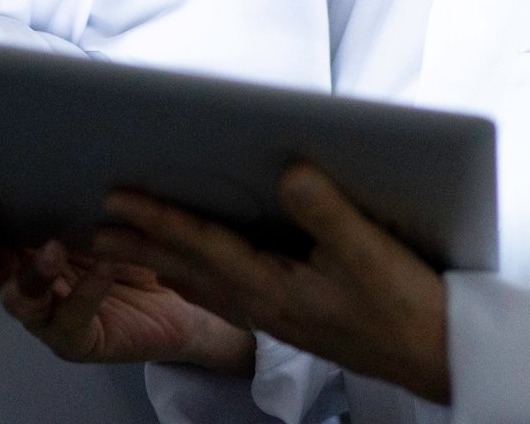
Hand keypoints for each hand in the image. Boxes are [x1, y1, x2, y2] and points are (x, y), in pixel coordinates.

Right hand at [0, 199, 252, 372]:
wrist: (187, 287)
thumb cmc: (141, 237)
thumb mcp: (109, 201)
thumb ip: (80, 180)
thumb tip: (66, 131)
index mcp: (24, 242)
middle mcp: (27, 279)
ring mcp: (47, 314)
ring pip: (18, 300)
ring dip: (29, 273)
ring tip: (53, 248)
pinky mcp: (77, 339)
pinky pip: (70, 320)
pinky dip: (84, 292)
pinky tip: (105, 268)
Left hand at [96, 165, 451, 404]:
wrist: (436, 358)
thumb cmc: (405, 310)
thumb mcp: (370, 255)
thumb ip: (327, 213)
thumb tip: (288, 172)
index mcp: (274, 289)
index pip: (203, 247)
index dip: (158, 220)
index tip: (117, 199)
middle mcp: (265, 304)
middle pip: (190, 269)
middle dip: (141, 246)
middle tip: (93, 227)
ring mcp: (277, 313)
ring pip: (204, 283)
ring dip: (162, 262)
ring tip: (124, 248)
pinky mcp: (293, 314)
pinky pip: (227, 292)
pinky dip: (197, 276)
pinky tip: (193, 273)